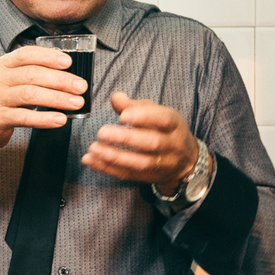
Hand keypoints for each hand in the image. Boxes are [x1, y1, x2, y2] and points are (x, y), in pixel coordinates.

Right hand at [0, 46, 83, 198]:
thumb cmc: (3, 101)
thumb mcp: (11, 81)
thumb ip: (31, 73)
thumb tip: (69, 72)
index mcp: (2, 64)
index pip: (26, 55)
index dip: (48, 57)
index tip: (69, 62)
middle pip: (32, 75)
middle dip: (61, 80)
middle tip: (81, 87)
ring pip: (30, 94)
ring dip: (57, 98)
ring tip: (77, 103)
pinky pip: (24, 117)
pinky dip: (45, 118)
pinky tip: (60, 119)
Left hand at [81, 92, 198, 193]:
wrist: (185, 160)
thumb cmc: (164, 129)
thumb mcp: (155, 113)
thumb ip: (134, 105)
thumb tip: (116, 98)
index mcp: (175, 124)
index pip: (163, 120)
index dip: (143, 118)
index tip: (122, 116)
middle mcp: (173, 145)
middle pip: (152, 143)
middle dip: (125, 138)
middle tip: (102, 132)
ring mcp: (163, 164)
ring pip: (140, 163)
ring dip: (114, 157)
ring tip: (94, 148)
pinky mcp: (149, 177)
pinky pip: (128, 174)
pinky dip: (107, 168)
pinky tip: (90, 160)